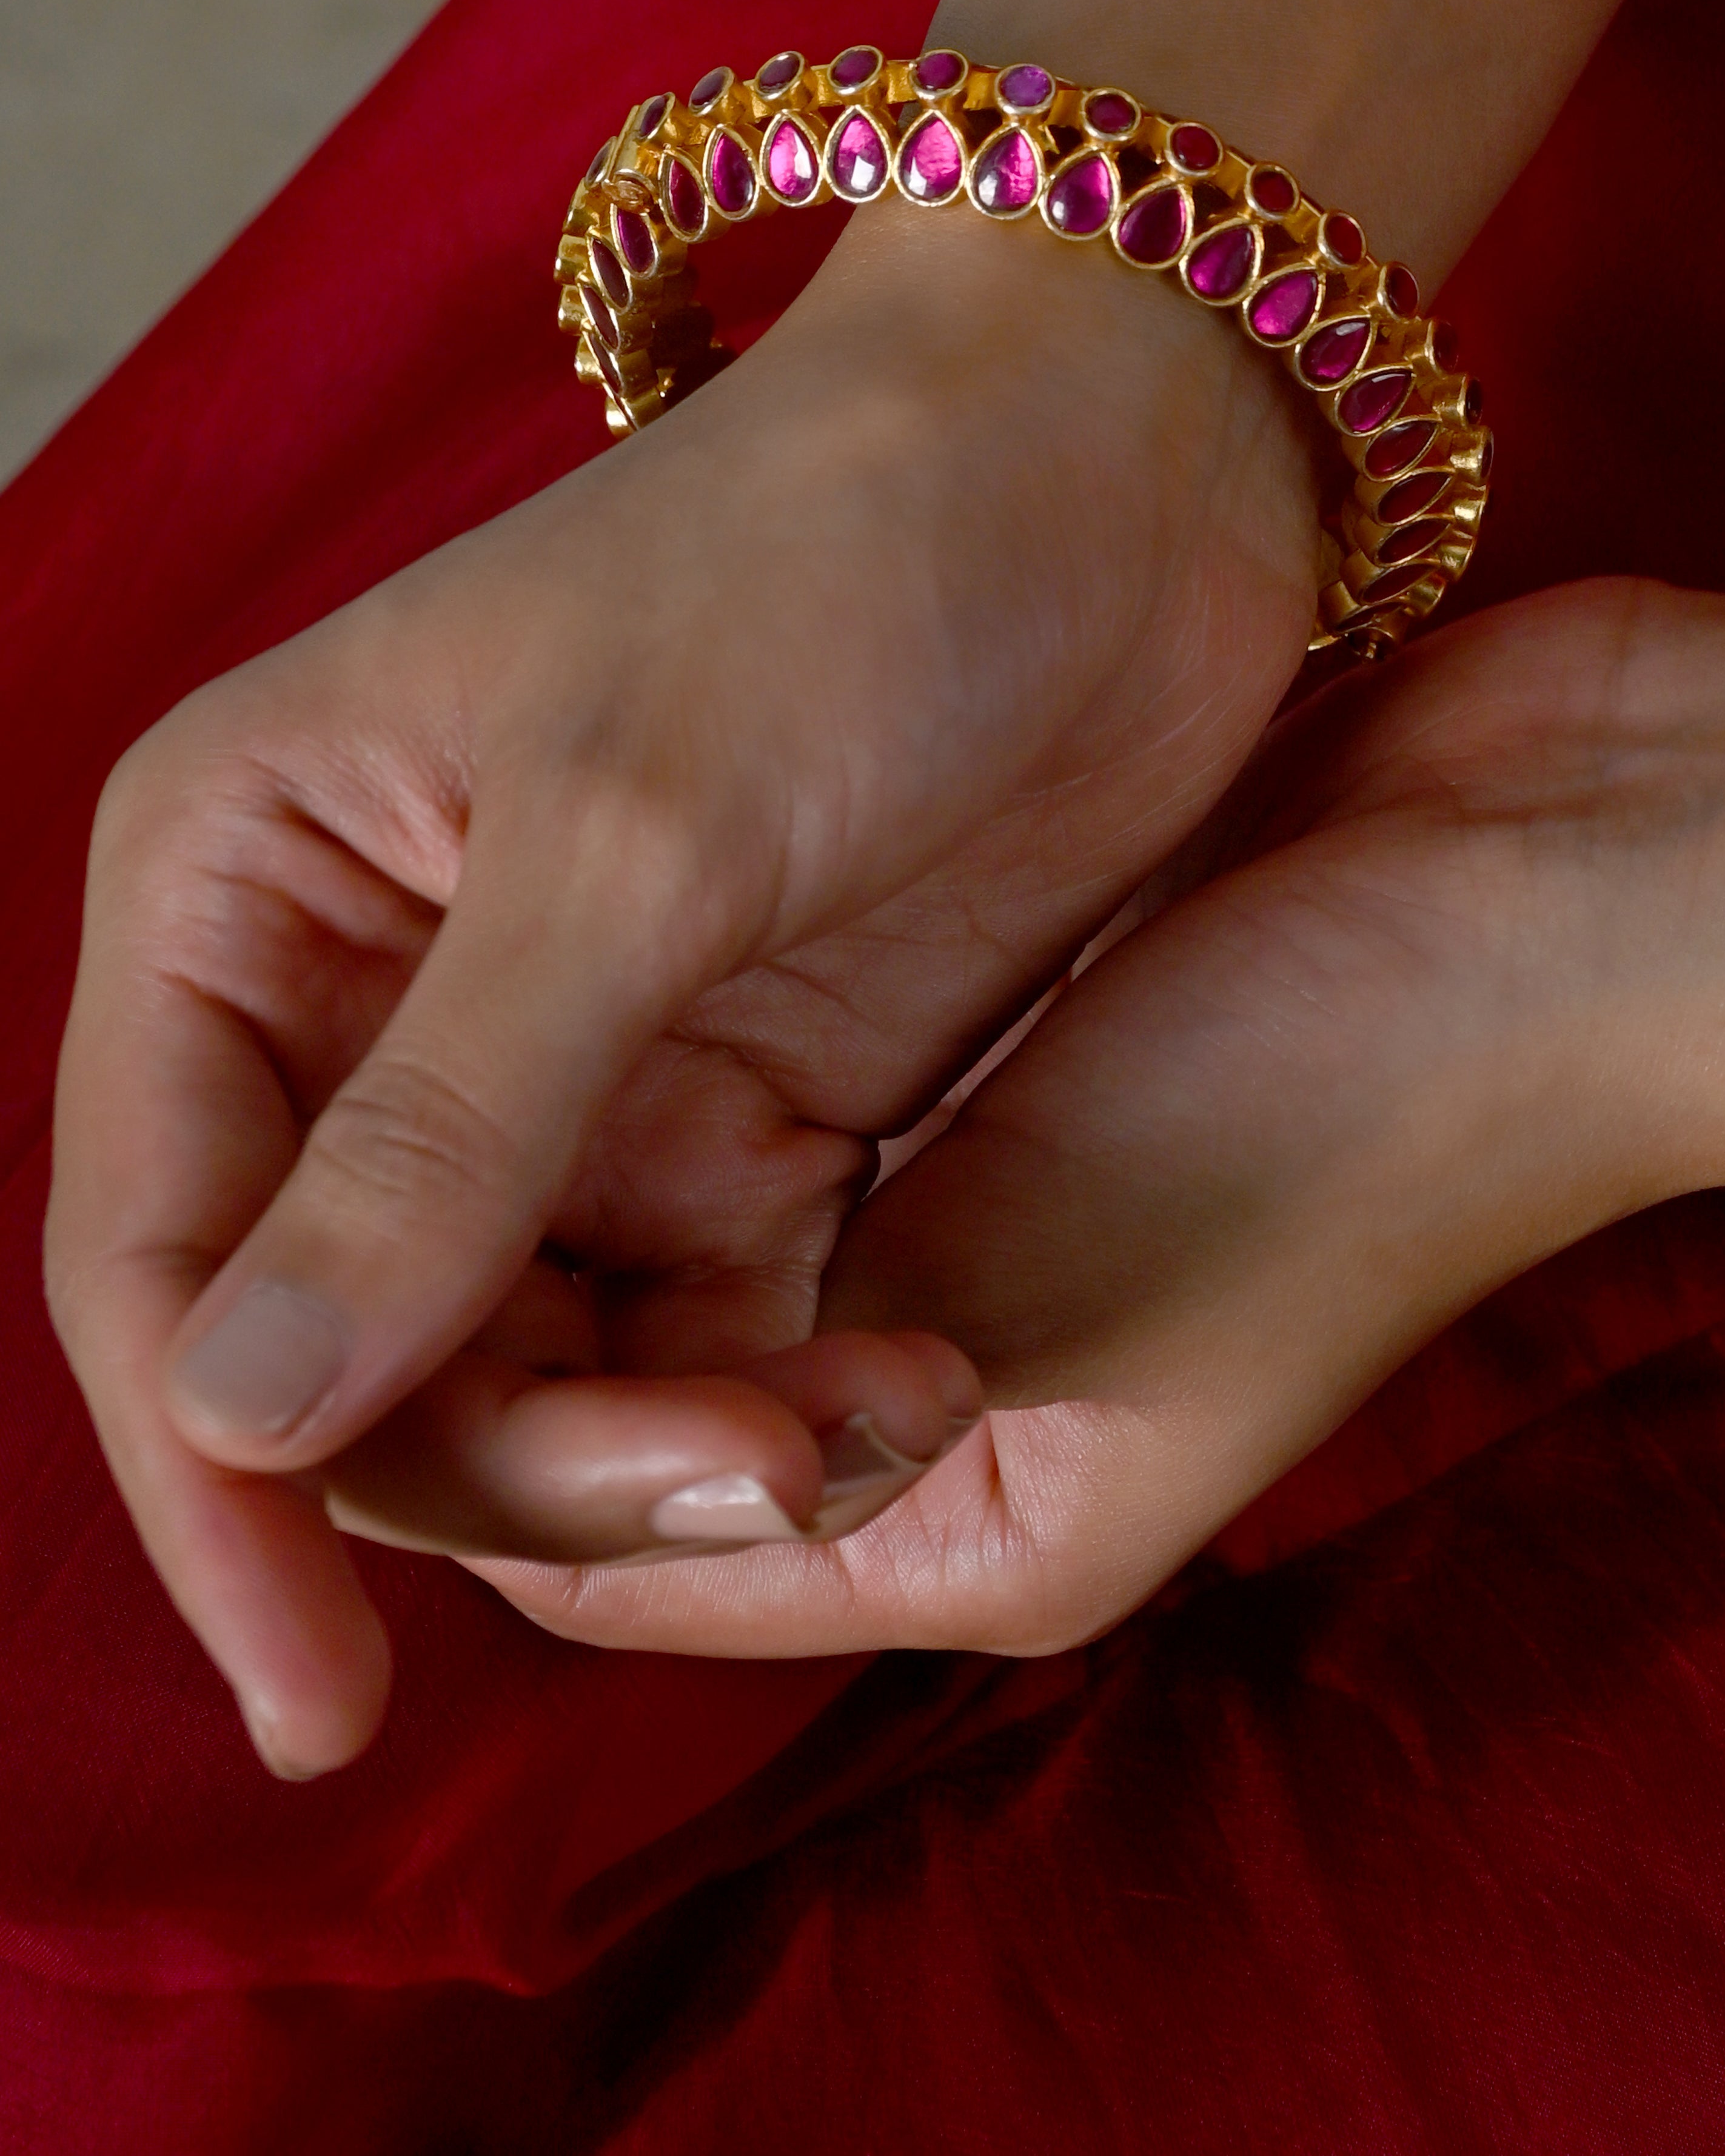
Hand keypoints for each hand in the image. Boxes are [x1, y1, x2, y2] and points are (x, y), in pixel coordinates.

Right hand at [43, 197, 1317, 1774]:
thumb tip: (233, 1415)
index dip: (223, 1492)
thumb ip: (440, 1132)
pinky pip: (690, 1337)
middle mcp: (371, 996)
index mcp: (248, 884)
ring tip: (852, 1436)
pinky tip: (895, 1401)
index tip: (316, 1704)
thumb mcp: (630, 830)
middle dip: (509, 1465)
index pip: (167, 1256)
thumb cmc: (843, 553)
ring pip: (524, 1376)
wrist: (1126, 451)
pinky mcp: (741, 1105)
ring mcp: (564, 1069)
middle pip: (349, 1356)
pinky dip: (767, 1407)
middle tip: (747, 1482)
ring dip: (659, 1460)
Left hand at [463, 511, 1724, 1669]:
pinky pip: (721, 1083)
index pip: (578, 1541)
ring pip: (627, 1220)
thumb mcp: (1037, 1366)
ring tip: (585, 1023)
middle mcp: (913, 1398)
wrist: (1569, 854)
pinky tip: (632, 948)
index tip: (430, 1297)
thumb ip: (740, 1472)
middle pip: (581, 1380)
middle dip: (503, 1296)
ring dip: (569, 1155)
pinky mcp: (958, 1049)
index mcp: (934, 1536)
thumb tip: (435, 1502)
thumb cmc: (1334, 1117)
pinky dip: (652, 1046)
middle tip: (535, 1143)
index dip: (448, 1445)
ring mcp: (936, 1208)